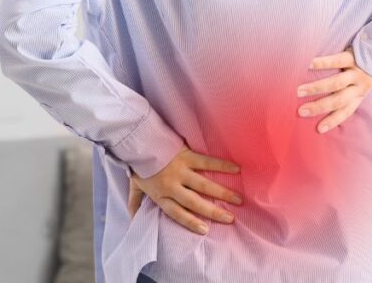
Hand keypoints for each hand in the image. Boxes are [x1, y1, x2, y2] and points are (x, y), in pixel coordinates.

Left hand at [127, 146, 242, 234]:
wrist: (138, 141)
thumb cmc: (138, 165)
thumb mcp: (134, 186)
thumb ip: (135, 203)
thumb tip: (132, 219)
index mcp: (161, 195)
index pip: (177, 213)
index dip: (191, 222)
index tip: (205, 230)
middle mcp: (173, 185)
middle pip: (194, 202)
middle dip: (213, 212)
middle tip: (230, 219)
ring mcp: (181, 171)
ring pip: (204, 185)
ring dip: (222, 193)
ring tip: (238, 200)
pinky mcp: (187, 156)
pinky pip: (207, 162)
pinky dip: (222, 166)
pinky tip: (236, 170)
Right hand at [296, 46, 371, 132]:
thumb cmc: (365, 68)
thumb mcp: (361, 84)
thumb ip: (347, 92)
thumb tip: (323, 103)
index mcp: (360, 95)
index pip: (346, 111)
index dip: (333, 120)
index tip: (319, 129)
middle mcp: (359, 86)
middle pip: (338, 100)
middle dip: (319, 107)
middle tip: (302, 111)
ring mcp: (356, 72)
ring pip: (336, 83)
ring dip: (317, 88)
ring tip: (300, 91)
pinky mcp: (353, 57)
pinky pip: (337, 61)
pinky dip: (323, 63)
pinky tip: (310, 65)